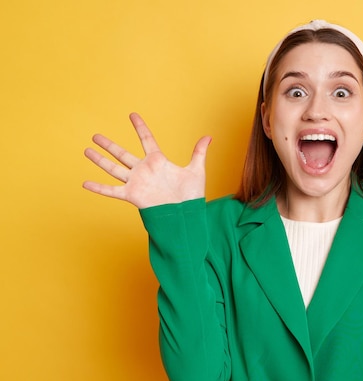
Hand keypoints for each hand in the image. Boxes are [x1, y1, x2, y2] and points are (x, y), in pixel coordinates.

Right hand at [83, 113, 211, 208]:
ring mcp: (136, 182)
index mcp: (158, 161)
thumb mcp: (196, 170)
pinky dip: (99, 187)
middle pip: (122, 154)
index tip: (132, 114)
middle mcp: (144, 170)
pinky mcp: (132, 195)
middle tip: (96, 136)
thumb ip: (199, 152)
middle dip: (109, 145)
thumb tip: (209, 136)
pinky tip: (85, 183)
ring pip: (114, 168)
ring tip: (86, 150)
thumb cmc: (191, 194)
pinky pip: (112, 190)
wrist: (186, 214)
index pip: (147, 139)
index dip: (140, 127)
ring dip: (100, 160)